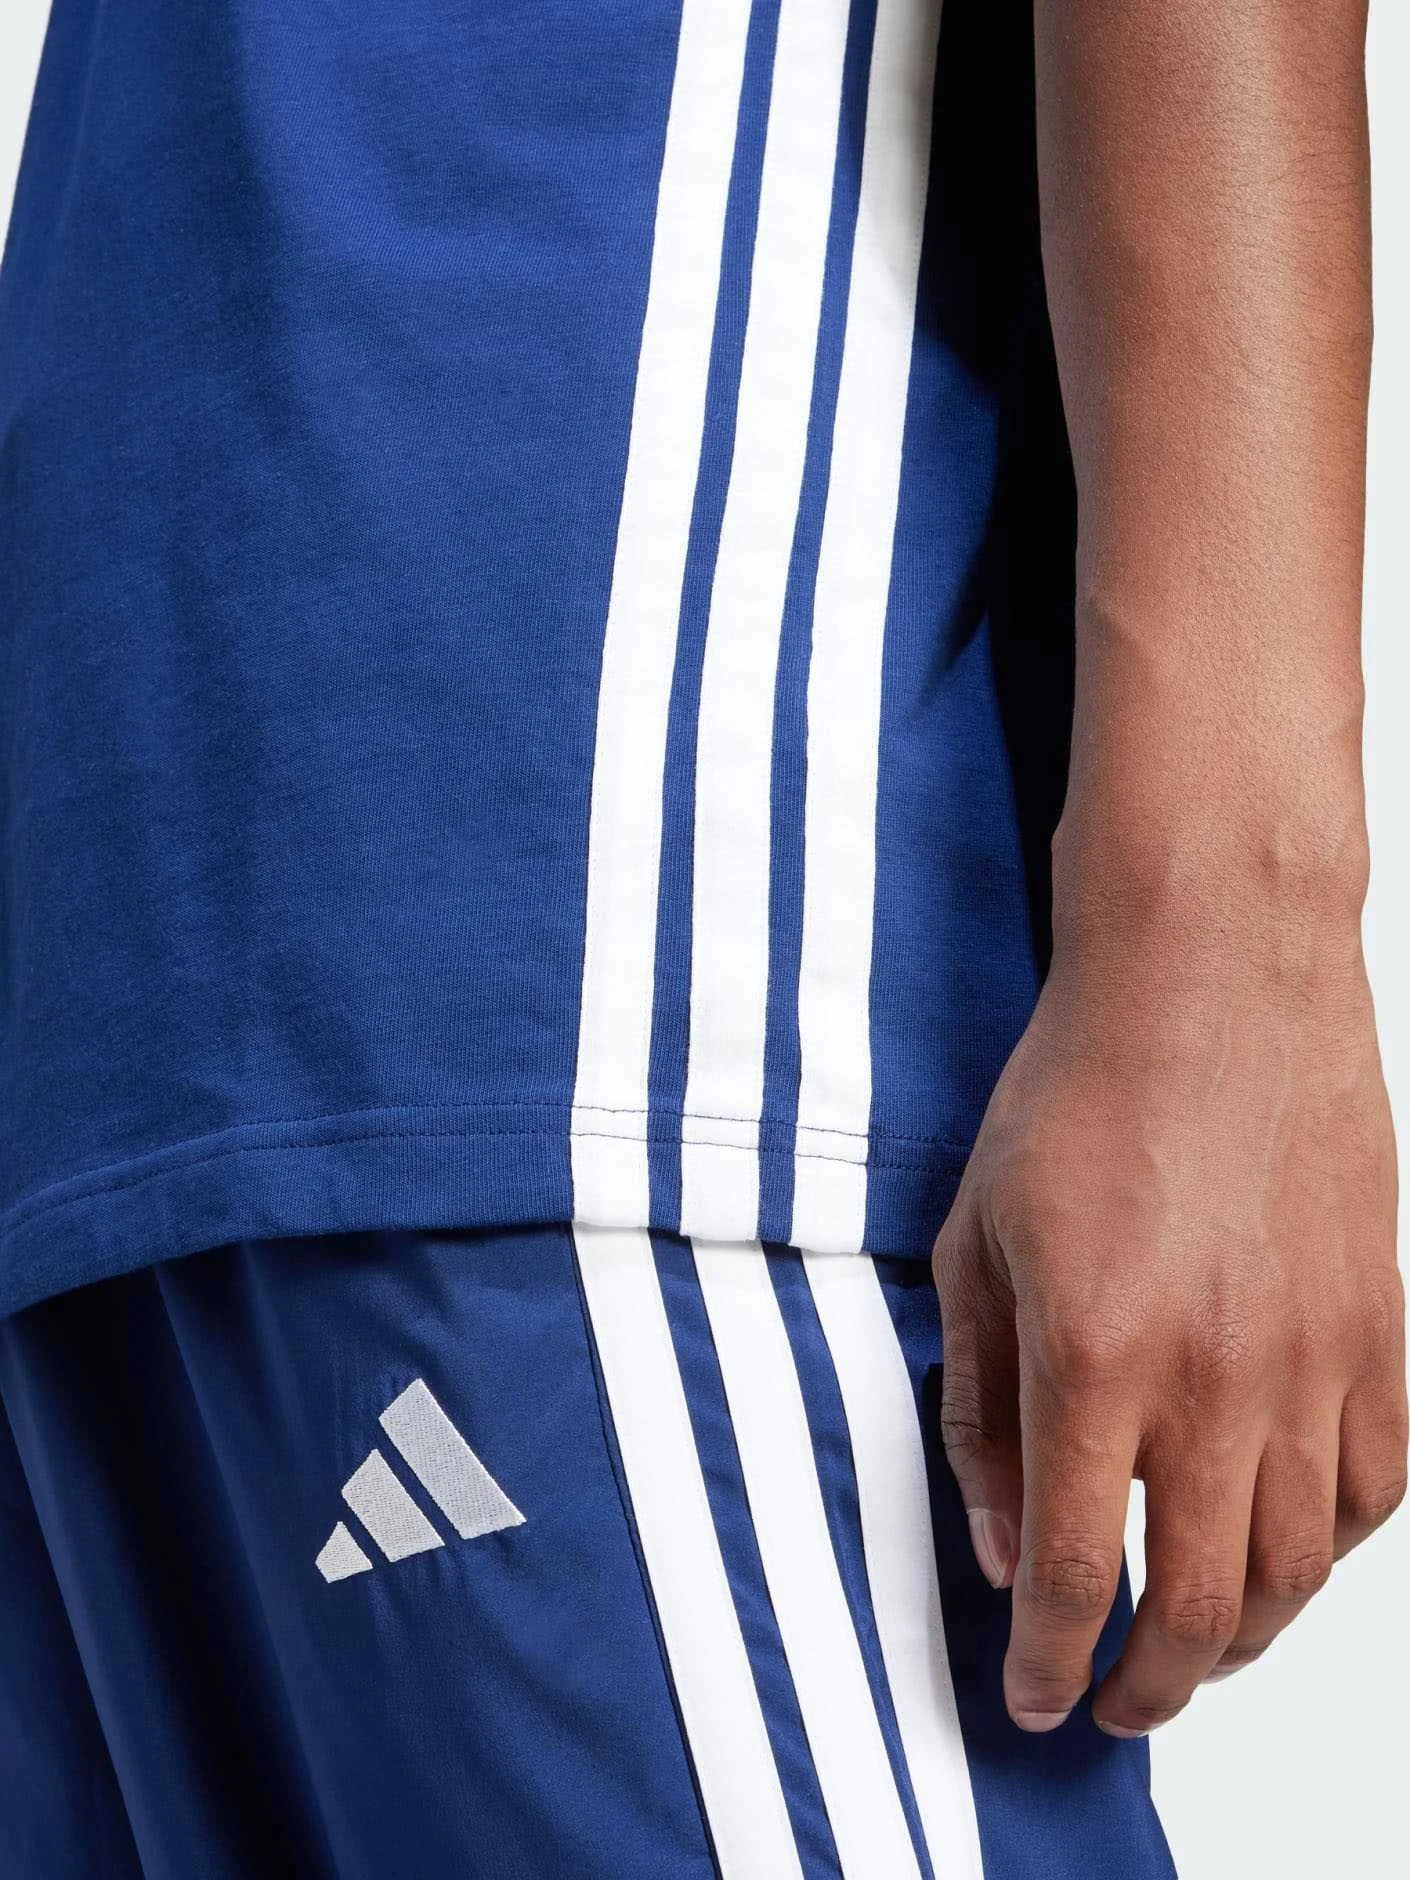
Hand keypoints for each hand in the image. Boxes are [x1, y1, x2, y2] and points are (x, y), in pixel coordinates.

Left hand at [934, 917, 1406, 1737]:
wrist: (1213, 981)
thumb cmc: (1077, 1093)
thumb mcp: (976, 1242)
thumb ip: (979, 1408)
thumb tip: (997, 1544)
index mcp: (1097, 1354)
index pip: (1074, 1570)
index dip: (1050, 1661)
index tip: (1034, 1700)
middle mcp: (1218, 1378)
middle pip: (1202, 1607)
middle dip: (1149, 1687)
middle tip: (1116, 1702)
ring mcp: (1316, 1359)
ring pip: (1300, 1571)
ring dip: (1243, 1639)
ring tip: (1196, 1645)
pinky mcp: (1381, 1328)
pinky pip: (1374, 1490)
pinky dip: (1327, 1551)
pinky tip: (1279, 1547)